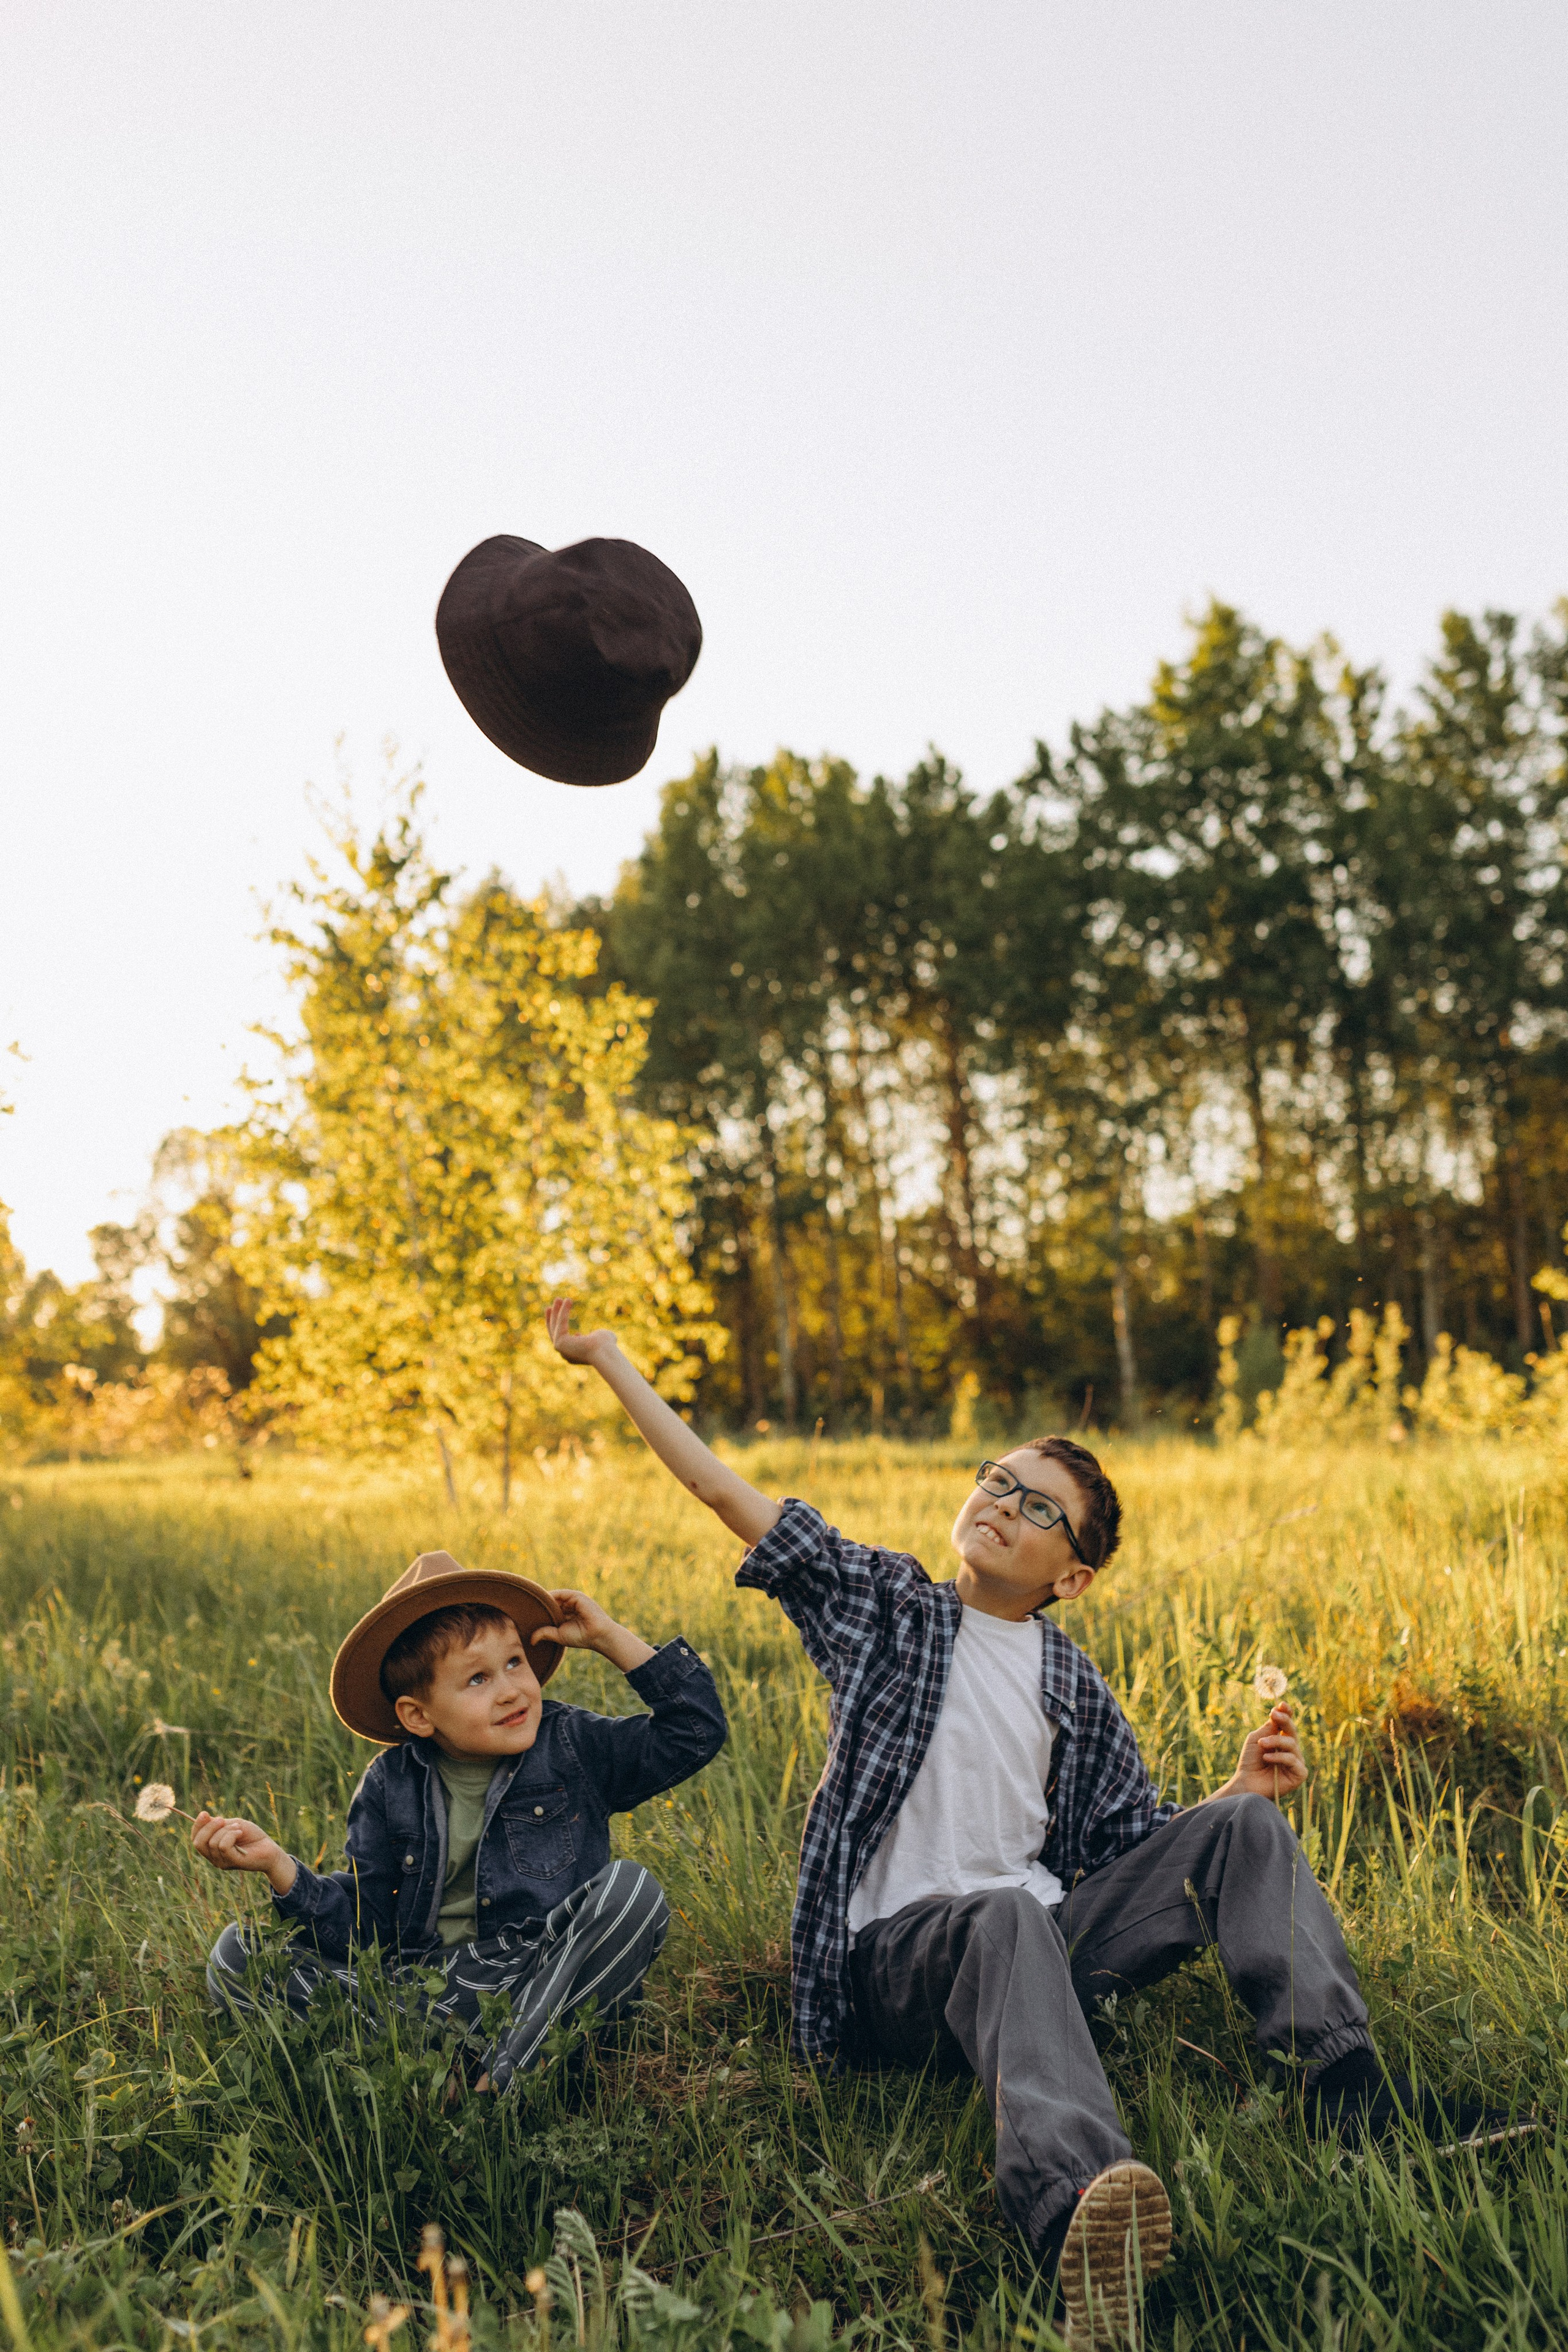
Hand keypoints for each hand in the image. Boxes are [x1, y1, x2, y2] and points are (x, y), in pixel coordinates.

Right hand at [191, 1809, 297, 1895]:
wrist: (270, 1848)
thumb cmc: (252, 1836)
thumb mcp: (233, 1825)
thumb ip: (218, 1824)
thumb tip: (203, 1817)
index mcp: (212, 1849)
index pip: (195, 1840)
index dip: (197, 1826)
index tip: (204, 1813)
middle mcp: (214, 1858)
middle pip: (199, 1843)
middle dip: (209, 1827)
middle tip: (223, 1819)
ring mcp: (223, 1862)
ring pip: (213, 1842)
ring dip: (226, 1829)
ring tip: (239, 1828)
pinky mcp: (233, 1863)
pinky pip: (224, 1846)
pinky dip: (231, 1834)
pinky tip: (240, 1833)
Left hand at [531, 1589, 654, 1674]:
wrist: (598, 1635)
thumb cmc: (581, 1637)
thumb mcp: (559, 1635)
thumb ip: (546, 1633)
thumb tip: (531, 1640)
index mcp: (565, 1614)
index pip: (548, 1609)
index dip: (537, 1611)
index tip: (522, 1614)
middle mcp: (568, 1605)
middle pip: (549, 1601)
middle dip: (537, 1604)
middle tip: (520, 1607)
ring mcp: (573, 1599)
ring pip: (553, 1597)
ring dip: (542, 1600)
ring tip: (527, 1603)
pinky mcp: (576, 1596)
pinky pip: (560, 1594)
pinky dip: (550, 1597)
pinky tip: (539, 1601)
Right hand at [546, 1298, 618, 1368]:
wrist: (604, 1352)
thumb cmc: (606, 1346)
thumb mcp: (602, 1338)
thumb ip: (597, 1335)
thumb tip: (597, 1334)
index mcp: (574, 1355)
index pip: (564, 1339)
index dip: (561, 1326)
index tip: (561, 1315)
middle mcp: (565, 1354)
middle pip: (555, 1332)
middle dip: (553, 1318)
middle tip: (552, 1306)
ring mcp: (561, 1350)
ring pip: (555, 1327)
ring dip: (556, 1312)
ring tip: (558, 1298)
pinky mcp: (559, 1343)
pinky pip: (561, 1323)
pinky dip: (563, 1311)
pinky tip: (568, 1300)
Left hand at [1223, 1704, 1306, 1803]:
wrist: (1246, 1782)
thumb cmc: (1250, 1761)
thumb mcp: (1257, 1739)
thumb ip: (1269, 1728)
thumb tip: (1279, 1712)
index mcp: (1281, 1740)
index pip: (1288, 1724)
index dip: (1287, 1714)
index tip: (1282, 1704)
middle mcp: (1291, 1750)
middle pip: (1293, 1731)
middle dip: (1285, 1721)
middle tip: (1274, 1715)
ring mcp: (1296, 1762)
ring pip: (1292, 1744)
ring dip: (1275, 1741)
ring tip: (1261, 1744)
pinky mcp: (1299, 1774)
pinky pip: (1293, 1760)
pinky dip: (1279, 1757)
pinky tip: (1266, 1758)